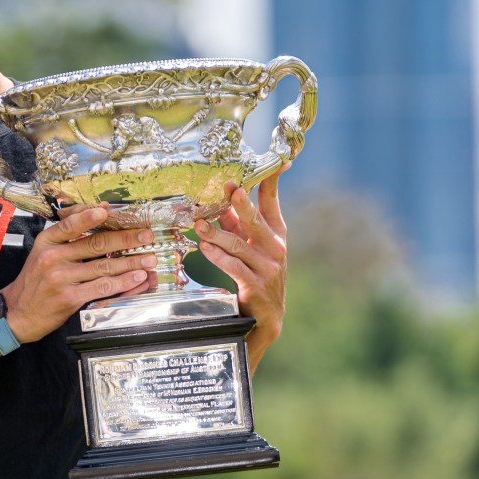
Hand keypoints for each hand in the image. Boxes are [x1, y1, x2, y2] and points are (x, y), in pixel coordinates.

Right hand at [2, 205, 156, 342]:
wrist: (17, 313)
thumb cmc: (35, 281)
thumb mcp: (43, 251)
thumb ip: (66, 235)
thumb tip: (98, 213)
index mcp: (46, 241)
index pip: (70, 225)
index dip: (89, 216)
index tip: (108, 210)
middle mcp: (53, 258)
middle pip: (95, 244)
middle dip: (125, 239)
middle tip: (146, 235)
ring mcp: (61, 279)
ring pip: (104, 266)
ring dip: (131, 262)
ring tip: (149, 258)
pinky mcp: (70, 298)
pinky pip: (102, 288)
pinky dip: (123, 282)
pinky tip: (137, 277)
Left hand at [194, 164, 289, 373]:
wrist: (265, 317)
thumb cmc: (255, 274)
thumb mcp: (249, 245)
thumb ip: (235, 223)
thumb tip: (221, 197)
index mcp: (276, 233)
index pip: (272, 201)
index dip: (273, 180)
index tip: (279, 160)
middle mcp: (275, 247)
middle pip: (257, 220)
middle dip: (242, 204)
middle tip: (230, 188)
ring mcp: (268, 267)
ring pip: (239, 244)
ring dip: (217, 233)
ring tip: (198, 225)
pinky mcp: (256, 285)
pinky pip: (234, 267)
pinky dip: (218, 256)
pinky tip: (204, 248)